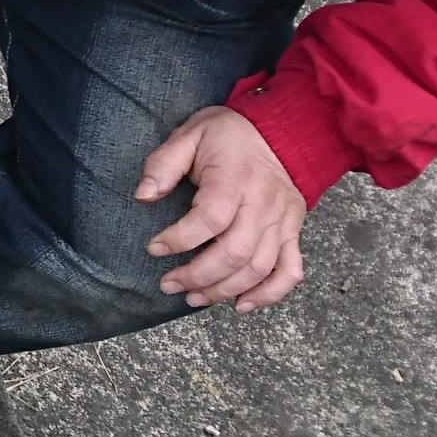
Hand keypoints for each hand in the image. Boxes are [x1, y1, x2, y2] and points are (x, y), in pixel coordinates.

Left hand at [136, 106, 306, 312]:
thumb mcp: (189, 135)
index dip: (179, 240)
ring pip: (259, 268)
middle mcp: (262, 205)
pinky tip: (241, 304)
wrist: (282, 131)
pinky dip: (270, 294)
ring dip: (224, 290)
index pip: (210, 219)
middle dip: (198, 276)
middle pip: (235, 253)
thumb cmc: (228, 135)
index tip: (153, 248)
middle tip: (168, 284)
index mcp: (234, 179)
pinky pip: (290, 271)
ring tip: (193, 297)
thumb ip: (163, 165)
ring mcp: (282, 221)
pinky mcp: (293, 231)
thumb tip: (142, 195)